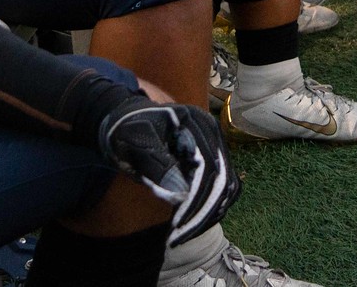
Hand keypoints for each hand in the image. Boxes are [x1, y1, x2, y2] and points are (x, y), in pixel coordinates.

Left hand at [97, 98, 240, 244]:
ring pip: (228, 187)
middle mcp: (213, 133)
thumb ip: (157, 165)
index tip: (177, 226)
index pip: (208, 167)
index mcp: (196, 123)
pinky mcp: (215, 160)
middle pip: (222, 179)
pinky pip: (225, 188)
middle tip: (179, 236)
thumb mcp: (135, 143)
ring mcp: (216, 147)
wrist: (129, 120)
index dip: (196, 200)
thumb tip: (181, 195)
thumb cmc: (129, 130)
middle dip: (203, 213)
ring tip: (185, 232)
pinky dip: (214, 208)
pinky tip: (194, 222)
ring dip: (210, 213)